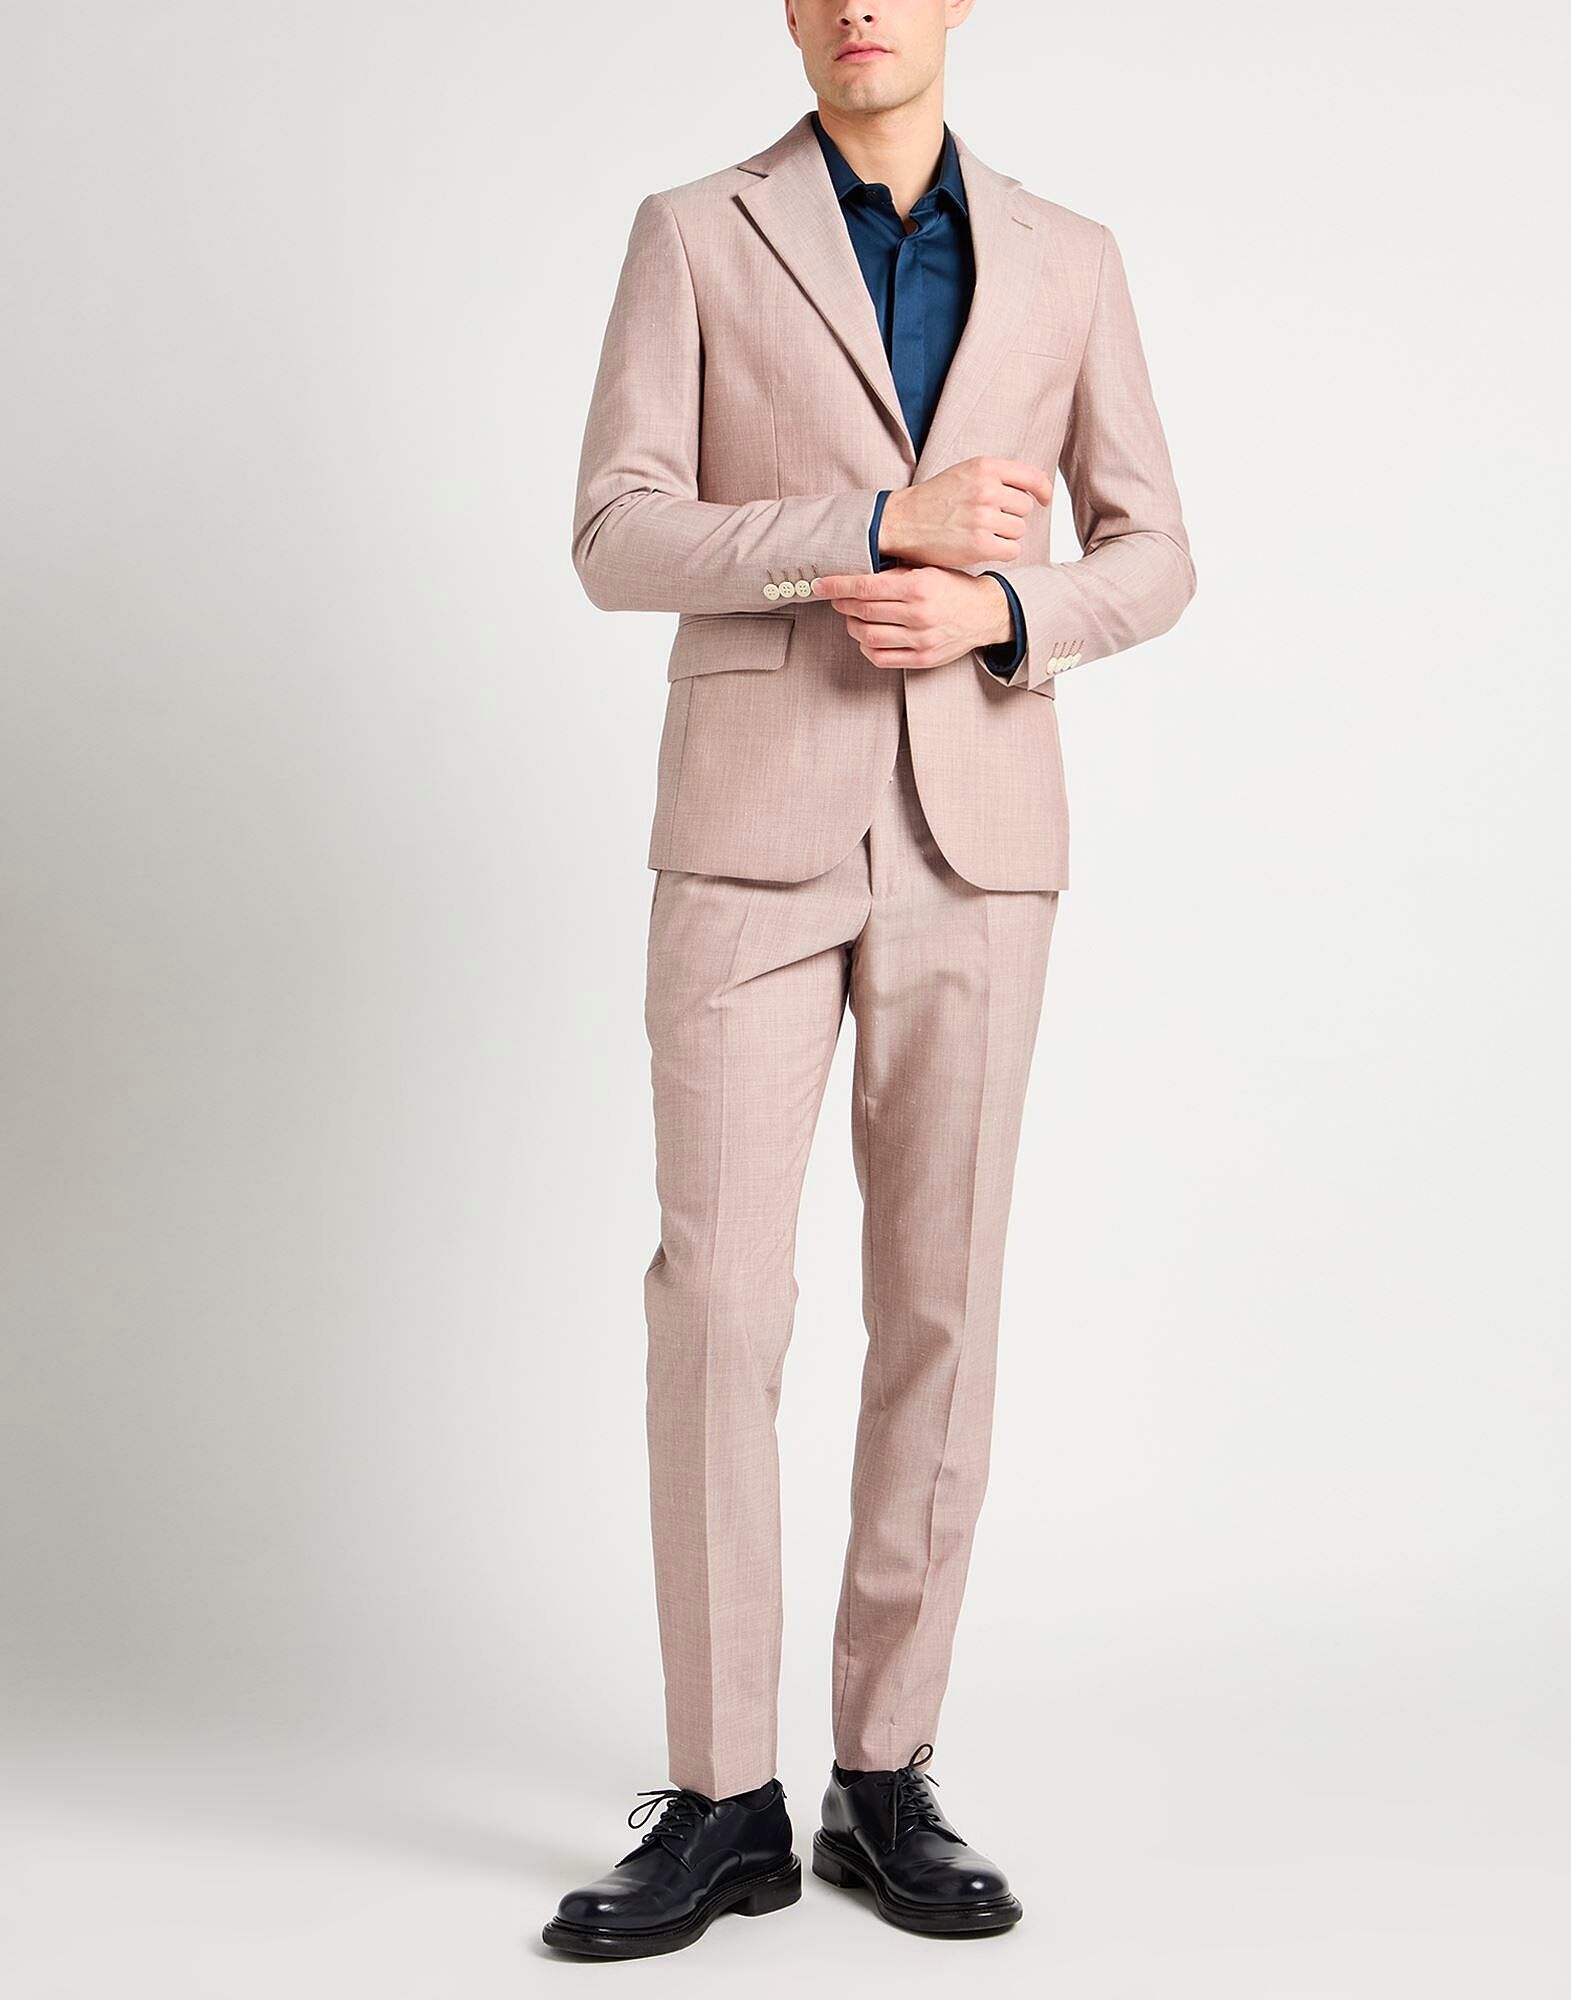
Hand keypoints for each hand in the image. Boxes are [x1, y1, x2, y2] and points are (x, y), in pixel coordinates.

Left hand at [808, 567, 1013, 671]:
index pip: (866, 587)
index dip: (838, 586)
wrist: (985, 613)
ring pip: (867, 636)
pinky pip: (881, 657)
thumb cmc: (954, 588)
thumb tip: (856, 575)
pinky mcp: (922, 658)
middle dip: (842, 603)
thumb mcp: (927, 569)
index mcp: (919, 587)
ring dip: (852, 625)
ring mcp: (921, 640)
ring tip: (852, 616)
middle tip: (836, 598)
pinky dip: (866, 647)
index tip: (821, 585)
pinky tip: (866, 636)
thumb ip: (894, 573)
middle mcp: (919, 615)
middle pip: (863, 611)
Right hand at [878, 456, 1053, 568]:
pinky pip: (1011, 550)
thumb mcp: (964, 473)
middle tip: (987, 521)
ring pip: (1018, 530)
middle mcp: (987, 489)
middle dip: (1011, 516)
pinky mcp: (980, 544)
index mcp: (985, 467)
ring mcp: (984, 518)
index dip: (1043, 490)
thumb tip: (1035, 487)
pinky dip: (1001, 552)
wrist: (901, 521)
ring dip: (1004, 535)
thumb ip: (996, 476)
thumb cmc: (933, 500)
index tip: (1044, 500)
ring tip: (980, 533)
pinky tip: (983, 548)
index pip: (1032, 477)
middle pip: (1024, 508)